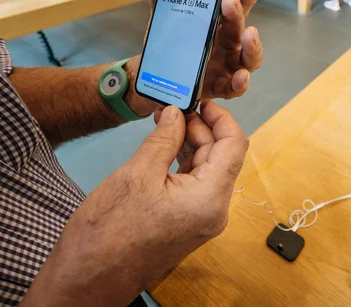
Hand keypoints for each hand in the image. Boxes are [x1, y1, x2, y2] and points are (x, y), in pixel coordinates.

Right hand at [21, 103, 247, 306]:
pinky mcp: (187, 222)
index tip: (201, 101)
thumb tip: (176, 112)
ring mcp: (202, 218)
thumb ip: (164, 138)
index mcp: (210, 198)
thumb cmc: (107, 233)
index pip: (234, 145)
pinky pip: (195, 184)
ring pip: (208, 169)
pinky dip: (183, 162)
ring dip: (191, 143)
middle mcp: (214, 210)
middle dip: (201, 128)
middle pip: (222, 156)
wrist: (86, 280)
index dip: (221, 118)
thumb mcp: (137, 174)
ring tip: (166, 124)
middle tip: (174, 109)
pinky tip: (165, 147)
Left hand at [125, 0, 264, 115]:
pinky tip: (241, 76)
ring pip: (250, 58)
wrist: (158, 79)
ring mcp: (227, 67)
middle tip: (230, 0)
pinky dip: (241, 82)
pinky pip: (235, 87)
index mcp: (219, 26)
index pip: (237, 8)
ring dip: (253, 46)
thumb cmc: (172, 47)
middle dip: (238, 13)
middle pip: (240, 29)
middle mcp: (229, 45)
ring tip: (250, 34)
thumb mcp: (165, 21)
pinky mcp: (221, 87)